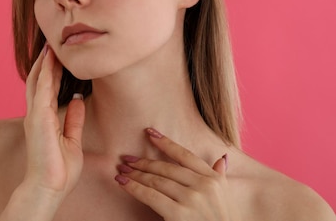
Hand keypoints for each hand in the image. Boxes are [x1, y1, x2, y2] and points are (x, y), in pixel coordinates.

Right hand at [22, 45, 85, 200]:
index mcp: (42, 119)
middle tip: (51, 44)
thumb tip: (77, 100)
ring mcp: (35, 115)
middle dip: (44, 62)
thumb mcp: (71, 140)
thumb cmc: (58, 170)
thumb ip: (73, 119)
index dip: (51, 71)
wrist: (48, 187)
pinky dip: (46, 73)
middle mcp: (35, 114)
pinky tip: (50, 59)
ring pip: (38, 81)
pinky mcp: (38, 118)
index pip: (46, 89)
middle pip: (38, 81)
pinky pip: (42, 89)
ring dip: (44, 62)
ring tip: (50, 45)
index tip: (57, 56)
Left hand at [115, 128, 236, 220]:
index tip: (149, 133)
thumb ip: (220, 176)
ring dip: (135, 174)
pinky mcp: (178, 214)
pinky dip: (134, 187)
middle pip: (167, 168)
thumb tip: (222, 158)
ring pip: (156, 180)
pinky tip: (122, 182)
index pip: (185, 155)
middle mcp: (204, 186)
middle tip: (127, 159)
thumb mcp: (224, 197)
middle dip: (144, 162)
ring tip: (121, 170)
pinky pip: (150, 196)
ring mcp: (192, 200)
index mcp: (214, 179)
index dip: (166, 143)